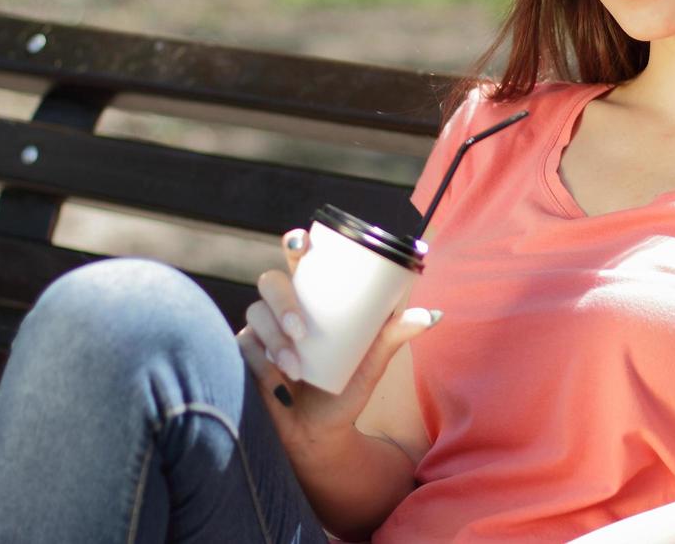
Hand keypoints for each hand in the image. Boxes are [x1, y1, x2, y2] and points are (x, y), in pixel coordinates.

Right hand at [236, 227, 440, 453]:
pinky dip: (260, 362)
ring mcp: (260, 331)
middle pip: (271, 283)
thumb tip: (432, 315)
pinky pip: (242, 347)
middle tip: (301, 331)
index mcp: (313, 299)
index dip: (295, 244)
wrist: (318, 435)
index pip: (300, 262)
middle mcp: (282, 308)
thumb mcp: (371, 364)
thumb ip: (394, 337)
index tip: (300, 240)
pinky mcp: (244, 356)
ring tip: (295, 369)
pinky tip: (275, 382)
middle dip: (282, 302)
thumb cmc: (344, 390)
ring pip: (255, 315)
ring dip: (274, 341)